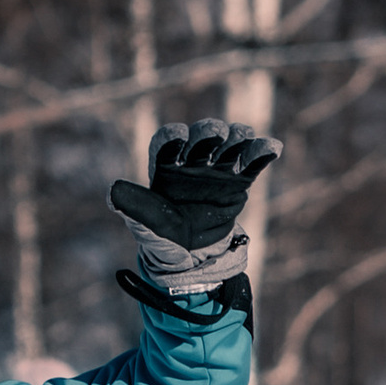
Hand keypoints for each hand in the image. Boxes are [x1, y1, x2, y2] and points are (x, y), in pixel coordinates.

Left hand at [109, 120, 282, 287]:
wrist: (191, 253)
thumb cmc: (162, 233)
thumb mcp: (145, 223)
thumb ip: (132, 205)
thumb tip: (112, 192)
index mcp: (164, 165)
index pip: (166, 143)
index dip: (173, 138)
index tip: (179, 138)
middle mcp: (191, 160)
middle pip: (201, 138)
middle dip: (208, 132)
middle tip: (215, 133)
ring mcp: (217, 168)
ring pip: (229, 145)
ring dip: (237, 137)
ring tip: (243, 136)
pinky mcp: (239, 180)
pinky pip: (252, 162)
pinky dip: (262, 152)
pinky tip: (273, 146)